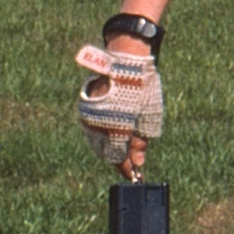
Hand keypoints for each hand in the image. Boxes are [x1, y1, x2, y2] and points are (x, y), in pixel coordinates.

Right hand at [77, 38, 163, 167]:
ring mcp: (89, 117)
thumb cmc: (142, 86)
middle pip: (106, 153)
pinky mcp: (85, 108)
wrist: (125, 58)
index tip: (134, 176)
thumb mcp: (149, 116)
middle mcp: (98, 126)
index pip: (117, 160)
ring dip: (109, 146)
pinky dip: (102, 134)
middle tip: (131, 160)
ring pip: (97, 142)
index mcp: (115, 129)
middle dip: (118, 158)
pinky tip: (113, 131)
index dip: (126, 170)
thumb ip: (141, 142)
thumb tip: (137, 164)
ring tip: (124, 144)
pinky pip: (92, 130)